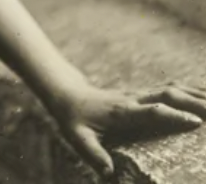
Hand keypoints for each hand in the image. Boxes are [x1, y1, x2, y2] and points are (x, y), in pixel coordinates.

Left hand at [48, 80, 205, 176]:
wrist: (70, 95)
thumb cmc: (75, 120)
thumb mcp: (78, 138)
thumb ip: (94, 155)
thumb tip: (109, 174)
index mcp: (122, 112)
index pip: (151, 111)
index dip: (173, 116)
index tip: (195, 123)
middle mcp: (134, 99)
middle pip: (168, 95)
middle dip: (195, 102)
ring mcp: (141, 94)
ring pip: (173, 89)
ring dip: (198, 94)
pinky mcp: (145, 93)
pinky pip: (172, 89)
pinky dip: (192, 91)